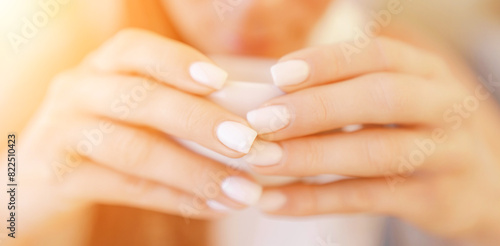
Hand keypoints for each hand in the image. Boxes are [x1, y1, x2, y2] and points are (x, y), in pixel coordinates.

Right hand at [3, 29, 263, 243]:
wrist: (40, 175)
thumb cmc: (107, 134)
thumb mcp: (133, 111)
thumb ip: (178, 107)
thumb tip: (249, 125)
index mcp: (103, 65)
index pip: (139, 50)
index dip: (180, 63)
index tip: (223, 83)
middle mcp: (80, 89)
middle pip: (142, 99)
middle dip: (200, 122)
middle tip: (248, 144)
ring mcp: (63, 131)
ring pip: (135, 149)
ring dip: (195, 171)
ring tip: (242, 190)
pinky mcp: (56, 175)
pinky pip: (124, 187)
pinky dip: (174, 199)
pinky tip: (212, 207)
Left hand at [246, 37, 499, 243]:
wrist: (484, 183)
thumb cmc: (421, 128)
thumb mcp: (401, 98)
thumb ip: (350, 89)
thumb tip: (273, 90)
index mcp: (426, 71)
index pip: (377, 55)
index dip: (327, 63)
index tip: (279, 74)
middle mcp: (442, 106)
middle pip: (380, 98)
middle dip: (317, 107)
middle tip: (263, 120)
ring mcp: (444, 155)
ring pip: (375, 152)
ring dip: (312, 156)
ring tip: (262, 160)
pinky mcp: (434, 200)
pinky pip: (367, 199)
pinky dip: (316, 201)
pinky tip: (274, 201)